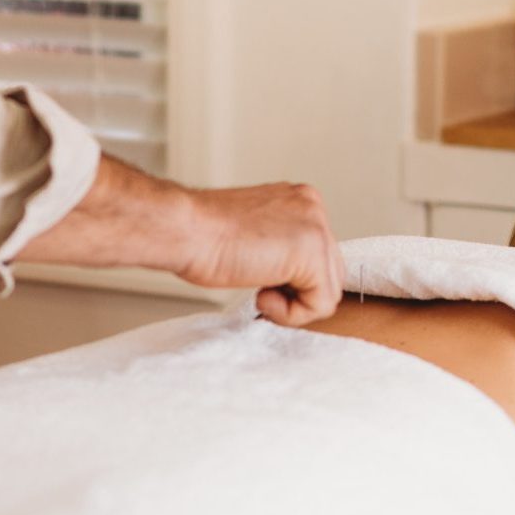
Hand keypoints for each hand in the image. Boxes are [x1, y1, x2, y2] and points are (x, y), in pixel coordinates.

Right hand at [175, 183, 343, 326]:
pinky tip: (262, 295)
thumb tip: (293, 276)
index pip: (318, 254)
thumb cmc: (202, 235)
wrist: (186, 230)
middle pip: (329, 272)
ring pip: (328, 291)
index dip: (290, 279)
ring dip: (292, 304)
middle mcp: (313, 207)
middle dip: (296, 292)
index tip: (259, 276)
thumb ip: (281, 246)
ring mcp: (316, 227)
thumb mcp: (253, 234)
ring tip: (259, 290)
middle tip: (259, 287)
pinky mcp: (312, 253)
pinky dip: (291, 314)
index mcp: (299, 200)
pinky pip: (321, 304)